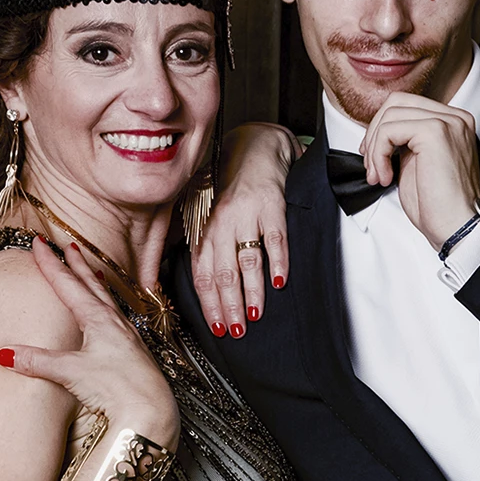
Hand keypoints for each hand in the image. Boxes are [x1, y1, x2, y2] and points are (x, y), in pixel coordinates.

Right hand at [0, 238, 179, 449]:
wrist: (152, 409)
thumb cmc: (118, 387)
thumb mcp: (71, 372)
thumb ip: (38, 361)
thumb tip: (5, 354)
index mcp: (98, 319)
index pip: (67, 284)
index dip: (50, 263)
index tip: (38, 243)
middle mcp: (114, 322)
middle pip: (90, 285)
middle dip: (76, 264)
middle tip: (68, 245)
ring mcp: (127, 336)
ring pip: (107, 300)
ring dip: (95, 283)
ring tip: (91, 272)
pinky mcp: (134, 352)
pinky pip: (118, 318)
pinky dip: (108, 307)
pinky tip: (110, 315)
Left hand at [193, 123, 300, 334]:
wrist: (254, 148)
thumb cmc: (228, 186)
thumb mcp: (205, 212)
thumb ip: (201, 245)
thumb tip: (199, 286)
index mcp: (204, 229)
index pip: (202, 275)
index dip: (209, 304)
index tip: (217, 329)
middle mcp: (221, 224)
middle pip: (223, 274)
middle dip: (229, 307)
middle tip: (236, 332)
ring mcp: (247, 215)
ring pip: (247, 261)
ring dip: (251, 293)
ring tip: (255, 317)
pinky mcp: (272, 206)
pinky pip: (275, 239)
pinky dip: (278, 262)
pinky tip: (280, 283)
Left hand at [361, 94, 479, 250]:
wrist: (458, 228)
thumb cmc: (439, 206)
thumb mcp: (417, 164)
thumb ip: (405, 142)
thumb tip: (379, 133)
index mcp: (453, 123)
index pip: (407, 105)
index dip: (382, 129)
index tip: (374, 158)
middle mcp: (455, 117)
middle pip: (397, 103)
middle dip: (374, 134)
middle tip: (372, 166)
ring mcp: (447, 122)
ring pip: (390, 115)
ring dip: (375, 148)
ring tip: (378, 176)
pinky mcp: (435, 132)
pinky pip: (390, 130)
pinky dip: (379, 154)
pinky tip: (385, 177)